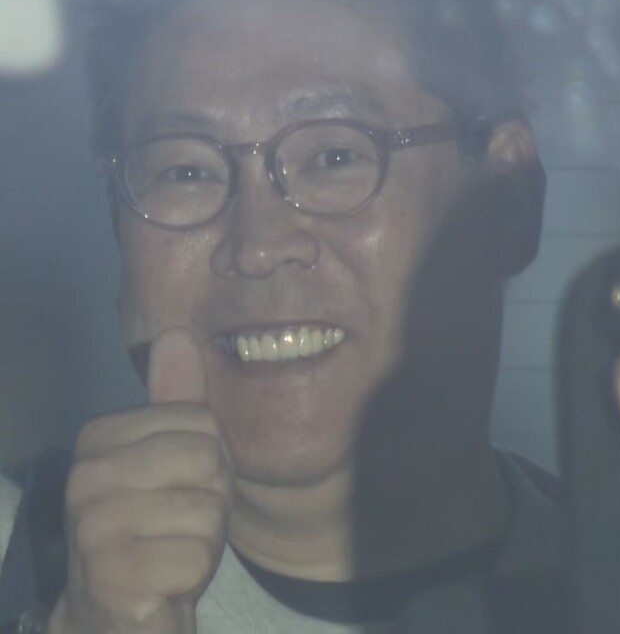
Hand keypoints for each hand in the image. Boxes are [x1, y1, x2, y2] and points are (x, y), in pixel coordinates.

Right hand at [49, 328, 233, 633]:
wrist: (121, 607)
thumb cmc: (155, 522)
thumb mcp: (172, 455)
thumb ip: (176, 398)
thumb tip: (178, 333)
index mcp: (101, 435)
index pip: (204, 422)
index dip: (212, 460)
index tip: (183, 485)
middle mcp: (86, 474)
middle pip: (208, 459)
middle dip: (213, 497)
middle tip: (182, 519)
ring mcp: (93, 525)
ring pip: (208, 510)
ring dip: (206, 537)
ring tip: (174, 546)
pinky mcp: (111, 574)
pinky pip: (197, 556)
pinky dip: (194, 572)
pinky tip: (167, 577)